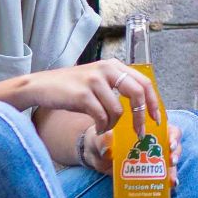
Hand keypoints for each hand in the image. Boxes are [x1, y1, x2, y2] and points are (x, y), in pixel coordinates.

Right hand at [16, 61, 162, 132]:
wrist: (41, 86)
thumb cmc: (71, 88)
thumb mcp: (98, 81)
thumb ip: (117, 87)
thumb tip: (141, 108)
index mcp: (114, 65)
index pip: (144, 82)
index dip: (153, 102)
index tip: (156, 119)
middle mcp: (106, 69)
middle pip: (137, 93)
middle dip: (140, 117)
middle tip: (139, 132)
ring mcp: (94, 80)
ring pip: (117, 110)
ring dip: (113, 125)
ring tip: (104, 127)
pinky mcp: (83, 94)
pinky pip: (102, 117)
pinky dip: (101, 127)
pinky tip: (96, 127)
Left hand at [82, 115, 183, 179]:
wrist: (96, 155)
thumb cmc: (101, 141)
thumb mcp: (100, 139)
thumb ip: (103, 141)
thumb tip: (108, 148)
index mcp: (145, 127)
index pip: (165, 127)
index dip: (172, 134)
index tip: (170, 142)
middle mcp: (152, 141)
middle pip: (173, 143)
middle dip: (175, 152)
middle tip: (171, 160)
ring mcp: (152, 157)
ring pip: (170, 160)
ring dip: (173, 169)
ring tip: (171, 179)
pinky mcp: (149, 171)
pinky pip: (162, 175)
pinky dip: (168, 180)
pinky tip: (170, 185)